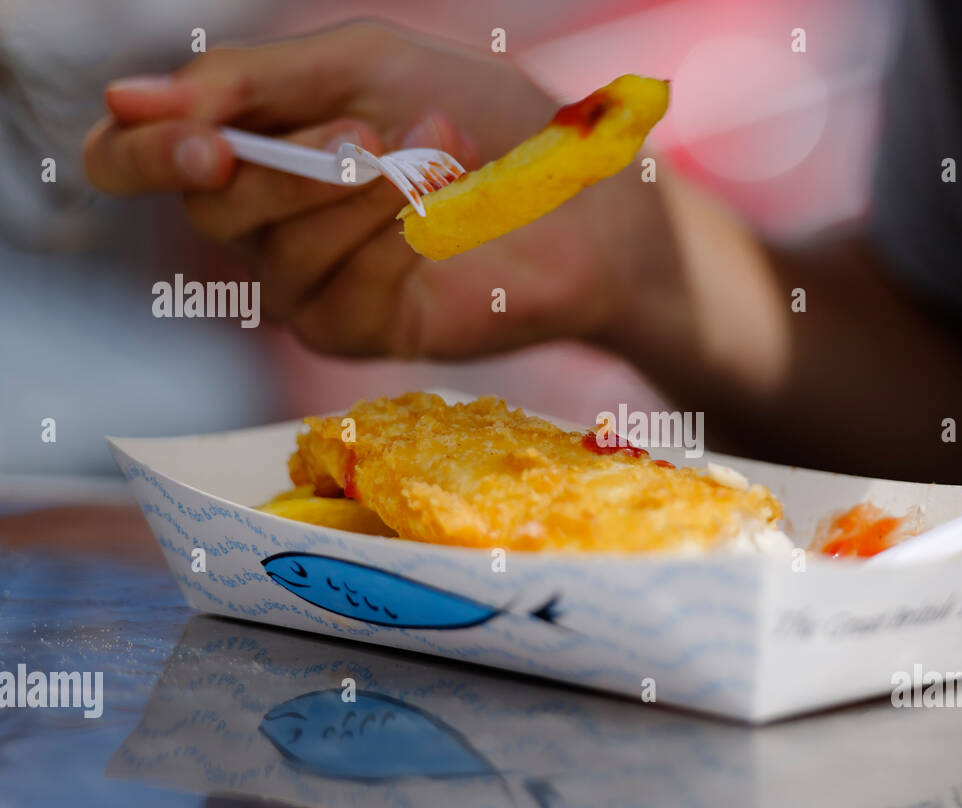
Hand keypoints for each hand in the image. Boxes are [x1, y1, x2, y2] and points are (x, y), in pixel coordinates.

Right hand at [83, 21, 677, 357]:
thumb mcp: (366, 66)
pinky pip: (340, 297)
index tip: (202, 144)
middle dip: (292, 168)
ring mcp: (311, 286)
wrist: (582, 195)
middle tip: (370, 132)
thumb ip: (255, 81)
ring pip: (281, 257)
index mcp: (248, 145)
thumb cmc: (482, 121)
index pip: (130, 159)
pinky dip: (392, 244)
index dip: (143, 154)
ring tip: (442, 153)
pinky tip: (443, 210)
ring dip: (361, 197)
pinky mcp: (364, 332)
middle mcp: (263, 223)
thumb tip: (124, 100)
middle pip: (214, 211)